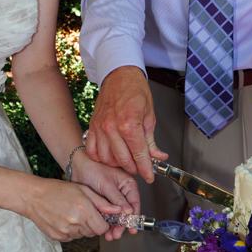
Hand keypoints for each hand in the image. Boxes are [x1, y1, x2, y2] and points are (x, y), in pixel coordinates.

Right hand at [23, 178, 121, 242]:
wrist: (33, 196)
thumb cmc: (57, 189)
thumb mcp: (82, 189)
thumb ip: (101, 202)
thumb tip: (118, 210)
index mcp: (83, 209)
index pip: (102, 228)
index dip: (103, 223)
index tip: (99, 217)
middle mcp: (75, 222)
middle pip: (93, 233)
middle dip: (92, 224)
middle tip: (83, 212)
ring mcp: (65, 231)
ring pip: (82, 235)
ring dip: (81, 228)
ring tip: (71, 214)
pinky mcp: (57, 237)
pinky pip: (71, 238)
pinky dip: (71, 231)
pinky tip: (64, 219)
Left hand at [69, 148, 139, 240]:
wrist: (78, 167)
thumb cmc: (93, 169)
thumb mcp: (107, 185)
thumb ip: (117, 199)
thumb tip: (128, 211)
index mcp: (128, 184)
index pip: (134, 203)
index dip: (133, 217)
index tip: (131, 228)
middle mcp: (123, 192)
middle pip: (126, 212)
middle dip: (122, 225)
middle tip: (117, 234)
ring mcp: (114, 198)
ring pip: (117, 215)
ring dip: (114, 226)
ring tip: (110, 235)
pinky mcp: (105, 202)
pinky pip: (108, 215)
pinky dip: (107, 222)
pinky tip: (104, 229)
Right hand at [85, 66, 167, 182]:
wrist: (119, 75)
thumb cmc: (135, 91)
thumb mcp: (150, 116)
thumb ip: (152, 141)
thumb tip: (159, 157)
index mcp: (130, 124)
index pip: (139, 155)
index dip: (146, 170)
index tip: (150, 176)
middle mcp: (112, 128)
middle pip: (123, 161)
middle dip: (134, 169)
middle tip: (141, 168)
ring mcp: (100, 127)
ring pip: (106, 158)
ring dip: (117, 165)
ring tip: (127, 162)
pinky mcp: (92, 126)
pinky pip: (92, 149)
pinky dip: (100, 157)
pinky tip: (109, 156)